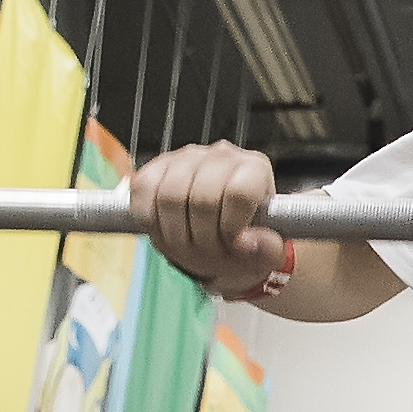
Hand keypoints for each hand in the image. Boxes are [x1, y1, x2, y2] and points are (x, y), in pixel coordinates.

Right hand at [133, 142, 291, 301]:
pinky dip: (150, 221)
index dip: (231, 229)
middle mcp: (222, 156)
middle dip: (202, 240)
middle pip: (201, 200)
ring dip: (175, 236)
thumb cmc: (244, 240)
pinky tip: (165, 232)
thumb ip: (268, 251)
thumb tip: (250, 242)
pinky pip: (143, 192)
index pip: (239, 193)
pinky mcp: (156, 167)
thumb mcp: (266, 253)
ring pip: (169, 198)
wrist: (219, 235)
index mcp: (255, 169)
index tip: (233, 246)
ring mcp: (186, 158)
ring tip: (188, 249)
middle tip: (208, 255)